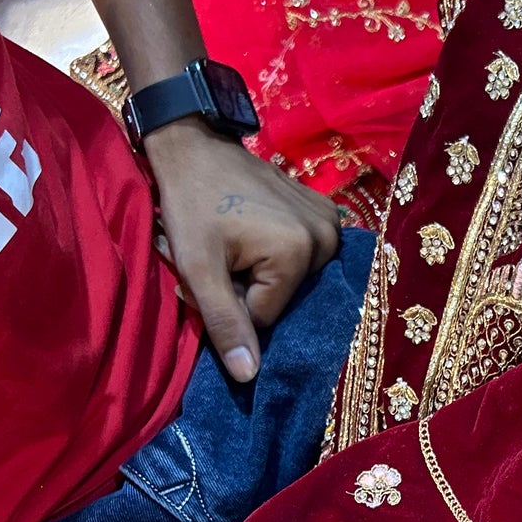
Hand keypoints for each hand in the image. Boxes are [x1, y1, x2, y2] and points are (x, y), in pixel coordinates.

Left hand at [146, 120, 340, 383]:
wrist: (194, 145)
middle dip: (247, 287)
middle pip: (283, 297)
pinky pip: (302, 256)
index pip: (266, 317)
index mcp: (299, 253)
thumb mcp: (197, 268)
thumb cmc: (189, 203)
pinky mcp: (328, 212)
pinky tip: (254, 227)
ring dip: (259, 271)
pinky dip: (276, 252)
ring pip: (292, 280)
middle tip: (220, 254)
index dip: (231, 302)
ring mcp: (332, 223)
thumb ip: (224, 322)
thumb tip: (250, 377)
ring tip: (234, 240)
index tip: (211, 270)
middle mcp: (327, 239)